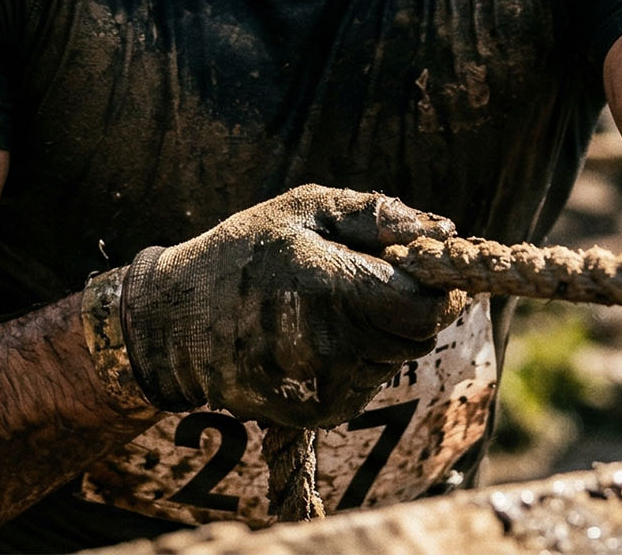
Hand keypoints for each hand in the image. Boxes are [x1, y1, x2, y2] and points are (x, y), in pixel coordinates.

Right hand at [118, 186, 467, 428]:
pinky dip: (359, 359)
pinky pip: (368, 384)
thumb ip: (376, 216)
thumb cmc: (246, 250)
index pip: (424, 306)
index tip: (415, 265)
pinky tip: (319, 335)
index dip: (434, 284)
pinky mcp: (318, 414)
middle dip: (408, 305)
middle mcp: (330, 346)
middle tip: (369, 279)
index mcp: (330, 287)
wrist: (177, 321)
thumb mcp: (304, 208)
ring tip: (333, 305)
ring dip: (382, 332)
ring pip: (395, 359)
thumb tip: (444, 229)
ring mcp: (324, 386)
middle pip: (418, 335)